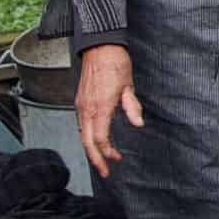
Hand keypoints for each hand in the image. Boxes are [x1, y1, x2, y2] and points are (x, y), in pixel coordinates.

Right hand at [75, 42, 144, 177]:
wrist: (99, 46)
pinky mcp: (80, 101)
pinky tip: (96, 141)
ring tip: (101, 160)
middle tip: (104, 173)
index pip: (100, 138)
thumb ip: (132, 107)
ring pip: (82, 134)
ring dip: (91, 149)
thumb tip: (138, 124)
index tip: (117, 158)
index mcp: (99, 106)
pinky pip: (81, 124)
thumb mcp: (128, 86)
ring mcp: (80, 105)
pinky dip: (87, 137)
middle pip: (86, 142)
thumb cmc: (115, 63)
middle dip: (95, 159)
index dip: (107, 152)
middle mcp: (86, 108)